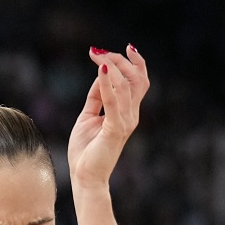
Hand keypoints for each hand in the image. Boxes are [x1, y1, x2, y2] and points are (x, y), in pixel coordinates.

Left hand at [68, 44, 148, 188]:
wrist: (85, 177)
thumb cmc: (86, 151)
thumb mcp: (89, 116)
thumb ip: (96, 97)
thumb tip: (100, 75)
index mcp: (128, 112)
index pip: (140, 81)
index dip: (135, 62)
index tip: (123, 47)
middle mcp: (131, 115)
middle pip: (135, 78)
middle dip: (119, 59)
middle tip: (98, 52)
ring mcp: (125, 122)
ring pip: (126, 85)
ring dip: (111, 65)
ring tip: (96, 55)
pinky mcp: (115, 129)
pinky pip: (113, 101)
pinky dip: (107, 83)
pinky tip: (101, 69)